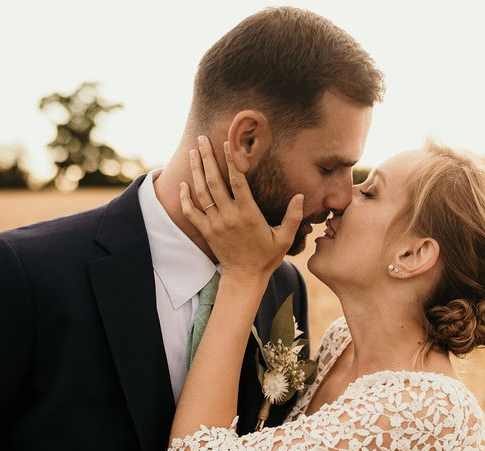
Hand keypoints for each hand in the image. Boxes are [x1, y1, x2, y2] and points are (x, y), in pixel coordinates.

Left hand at [180, 136, 302, 281]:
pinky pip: (191, 212)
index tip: (227, 143)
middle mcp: (229, 216)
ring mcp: (215, 223)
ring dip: (196, 170)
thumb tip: (300, 196)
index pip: (237, 181)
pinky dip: (185, 197)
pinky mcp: (206, 231)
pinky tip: (184, 184)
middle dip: (207, 158)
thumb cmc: (267, 257)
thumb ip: (293, 216)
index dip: (231, 160)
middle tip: (202, 138)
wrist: (245, 277)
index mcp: (248, 214)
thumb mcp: (285, 238)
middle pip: (214, 181)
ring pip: (201, 192)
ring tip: (194, 152)